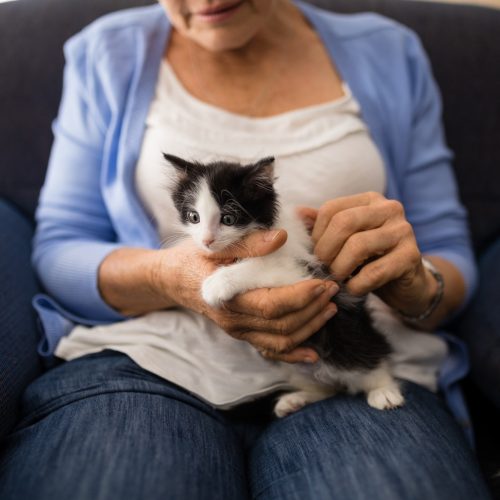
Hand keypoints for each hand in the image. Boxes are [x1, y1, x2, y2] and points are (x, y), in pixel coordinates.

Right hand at [158, 229, 338, 363]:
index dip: (301, 297)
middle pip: (282, 325)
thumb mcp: (215, 244)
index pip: (272, 305)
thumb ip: (248, 243)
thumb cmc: (193, 258)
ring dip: (309, 327)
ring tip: (329, 308)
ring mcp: (238, 330)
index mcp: (228, 297)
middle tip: (332, 289)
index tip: (322, 282)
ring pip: (280, 341)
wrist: (173, 279)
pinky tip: (312, 354)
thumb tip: (282, 238)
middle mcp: (234, 321)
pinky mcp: (242, 333)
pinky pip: (269, 350)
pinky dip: (293, 354)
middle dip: (312, 309)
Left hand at [298, 192, 437, 316]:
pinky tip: (353, 289)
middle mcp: (388, 208)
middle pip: (343, 223)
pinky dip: (357, 285)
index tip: (315, 255)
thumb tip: (296, 213)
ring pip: (358, 245)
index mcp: (369, 200)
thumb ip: (323, 226)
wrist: (407, 285)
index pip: (331, 209)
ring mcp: (403, 230)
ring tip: (336, 280)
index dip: (316, 235)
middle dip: (326, 251)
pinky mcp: (411, 256)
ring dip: (340, 268)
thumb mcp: (345, 240)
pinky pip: (374, 271)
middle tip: (322, 269)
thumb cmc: (370, 260)